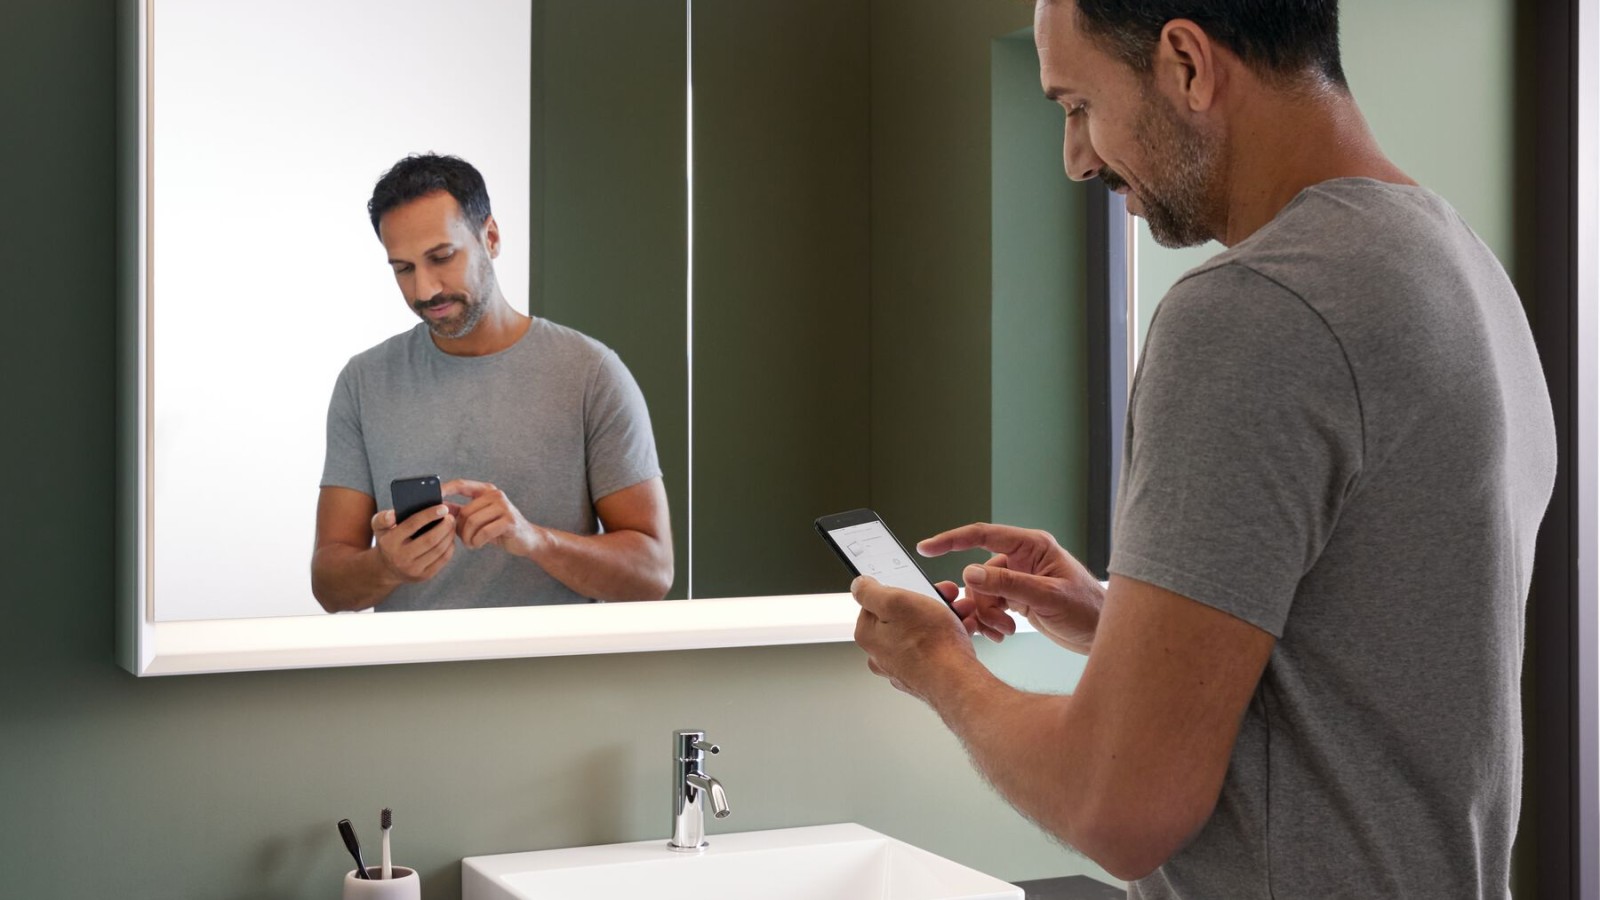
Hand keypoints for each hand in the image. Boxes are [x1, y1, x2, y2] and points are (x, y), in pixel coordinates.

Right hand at [371, 503, 454, 582]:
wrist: (387, 568)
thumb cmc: (387, 540)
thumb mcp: (378, 527)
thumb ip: (383, 518)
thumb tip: (393, 515)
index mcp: (389, 542)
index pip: (412, 524)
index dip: (430, 515)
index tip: (443, 508)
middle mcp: (401, 558)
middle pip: (430, 539)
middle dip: (445, 526)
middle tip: (451, 517)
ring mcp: (413, 569)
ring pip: (439, 550)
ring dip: (449, 535)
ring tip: (452, 525)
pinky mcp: (424, 576)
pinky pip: (443, 559)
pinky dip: (450, 547)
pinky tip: (450, 538)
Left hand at [444, 478, 546, 557]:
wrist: (528, 539)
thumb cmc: (500, 529)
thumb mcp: (479, 517)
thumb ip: (460, 511)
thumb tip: (438, 507)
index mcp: (486, 490)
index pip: (461, 484)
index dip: (445, 489)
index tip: (432, 497)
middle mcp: (495, 495)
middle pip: (464, 511)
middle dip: (459, 529)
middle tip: (463, 539)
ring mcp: (504, 507)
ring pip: (472, 522)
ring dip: (468, 538)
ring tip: (471, 543)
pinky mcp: (509, 521)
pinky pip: (483, 532)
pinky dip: (477, 542)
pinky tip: (478, 545)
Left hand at [852, 576, 976, 702]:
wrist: (957, 681)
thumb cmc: (930, 644)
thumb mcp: (896, 602)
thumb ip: (871, 591)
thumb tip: (859, 585)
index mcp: (869, 635)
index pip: (875, 602)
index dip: (899, 588)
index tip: (914, 585)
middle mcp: (882, 653)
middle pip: (902, 615)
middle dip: (928, 602)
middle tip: (946, 596)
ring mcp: (904, 665)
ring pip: (923, 630)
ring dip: (944, 616)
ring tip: (961, 612)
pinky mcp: (924, 674)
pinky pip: (936, 647)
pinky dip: (950, 636)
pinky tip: (963, 630)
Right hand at [918, 523, 1103, 653]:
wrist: (1102, 635)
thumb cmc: (1088, 609)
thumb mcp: (1048, 597)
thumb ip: (1008, 584)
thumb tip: (970, 573)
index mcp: (1032, 546)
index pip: (983, 535)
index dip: (951, 540)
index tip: (927, 548)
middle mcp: (1022, 559)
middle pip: (978, 573)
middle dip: (980, 600)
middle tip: (994, 622)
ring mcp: (1018, 579)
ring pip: (981, 593)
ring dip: (987, 615)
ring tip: (1005, 630)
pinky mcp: (1017, 598)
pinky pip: (989, 606)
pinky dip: (990, 621)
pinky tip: (1002, 632)